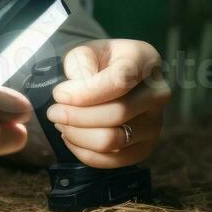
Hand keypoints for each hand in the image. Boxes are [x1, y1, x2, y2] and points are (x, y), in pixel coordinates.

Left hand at [44, 39, 169, 167]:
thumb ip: (80, 64)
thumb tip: (73, 94)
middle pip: (117, 114)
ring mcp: (155, 124)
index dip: (85, 92)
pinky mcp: (144, 148)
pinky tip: (71, 137)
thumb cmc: (98, 63)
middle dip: (76, 116)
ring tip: (61, 123)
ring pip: (113, 140)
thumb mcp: (86, 51)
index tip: (59, 94)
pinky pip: (112, 160)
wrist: (112, 78)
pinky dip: (84, 152)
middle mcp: (158, 93)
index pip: (120, 81)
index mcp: (146, 60)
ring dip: (78, 135)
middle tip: (53, 112)